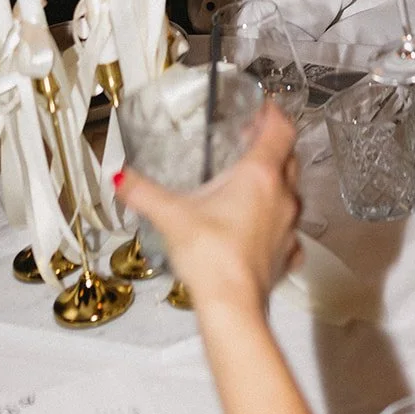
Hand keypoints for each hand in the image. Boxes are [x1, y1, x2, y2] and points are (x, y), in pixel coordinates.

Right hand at [115, 104, 301, 313]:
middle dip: (273, 145)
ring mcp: (289, 226)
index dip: (274, 114)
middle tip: (251, 140)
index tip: (263, 107)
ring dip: (277, 183)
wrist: (232, 306)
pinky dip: (279, 223)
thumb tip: (122, 177)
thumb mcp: (170, 215)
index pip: (281, 130)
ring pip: (292, 192)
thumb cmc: (211, 257)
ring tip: (250, 183)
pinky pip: (290, 231)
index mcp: (260, 176)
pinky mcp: (287, 254)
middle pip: (289, 158)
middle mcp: (283, 196)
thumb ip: (143, 192)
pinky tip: (261, 229)